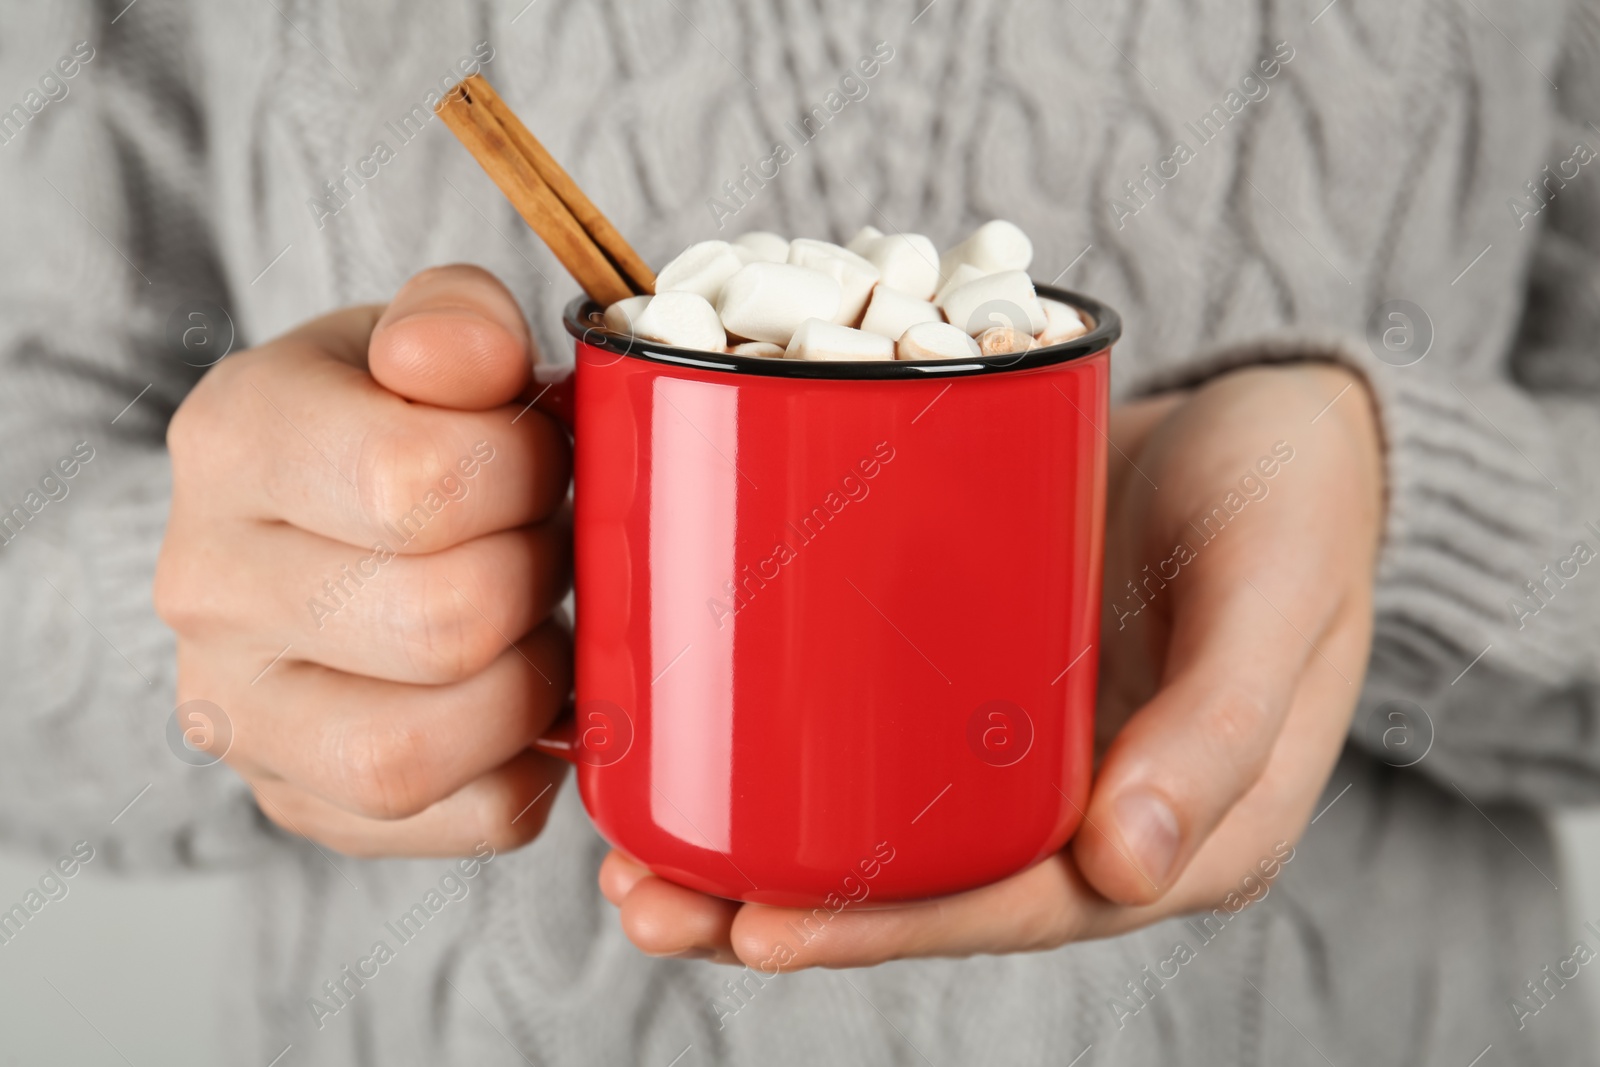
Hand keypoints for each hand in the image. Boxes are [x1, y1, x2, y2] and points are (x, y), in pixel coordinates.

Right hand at [155, 265, 572, 856]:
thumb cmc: (392, 425)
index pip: (414, 481)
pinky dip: (528, 762)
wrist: (318, 524)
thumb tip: (466, 360)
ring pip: (425, 749)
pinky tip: (521, 696)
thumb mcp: (419, 340)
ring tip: (532, 621)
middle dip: (537, 575)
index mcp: (235, 441)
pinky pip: (469, 818)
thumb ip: (457, 322)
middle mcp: (209, 588)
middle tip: (544, 541)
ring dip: (531, 682)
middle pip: (443, 620)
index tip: (538, 456)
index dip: (527, 471)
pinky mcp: (303, 803)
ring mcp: (243, 715)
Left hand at [597, 362, 1383, 965]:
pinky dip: (784, 741)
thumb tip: (1128, 869)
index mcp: (1170, 829)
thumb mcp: (1279, 598)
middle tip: (643, 901)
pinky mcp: (977, 666)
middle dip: (779, 907)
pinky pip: (876, 725)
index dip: (883, 929)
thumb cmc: (1298, 502)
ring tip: (629, 851)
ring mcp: (1022, 738)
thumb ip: (1221, 726)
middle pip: (919, 884)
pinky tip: (690, 734)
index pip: (1010, 906)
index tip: (758, 931)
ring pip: (879, 820)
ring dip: (755, 844)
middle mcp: (1081, 804)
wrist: (1273, 416)